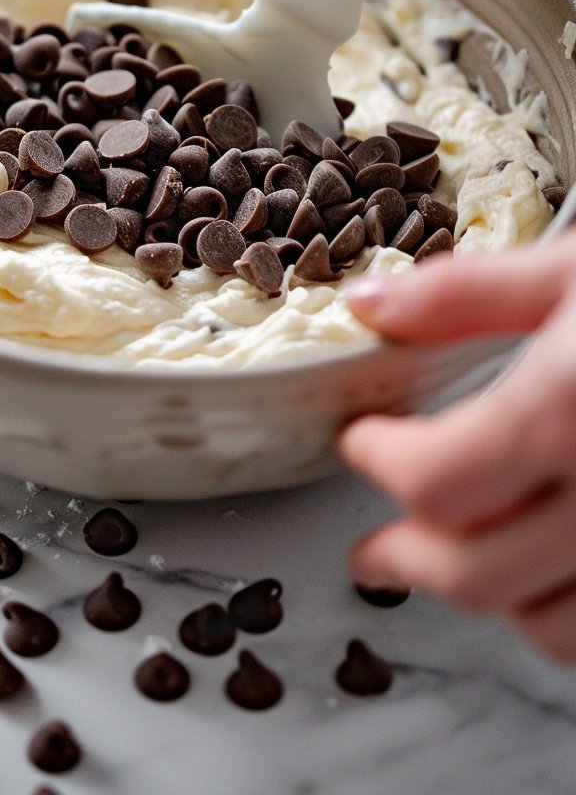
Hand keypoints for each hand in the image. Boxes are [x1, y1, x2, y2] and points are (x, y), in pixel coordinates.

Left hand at [340, 232, 575, 661]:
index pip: (438, 481)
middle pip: (475, 572)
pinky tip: (543, 569)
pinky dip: (560, 618)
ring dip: (486, 597)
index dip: (381, 464)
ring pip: (548, 626)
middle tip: (375, 545)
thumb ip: (466, 293)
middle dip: (408, 559)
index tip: (365, 441)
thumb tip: (370, 303)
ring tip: (457, 560)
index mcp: (574, 409)